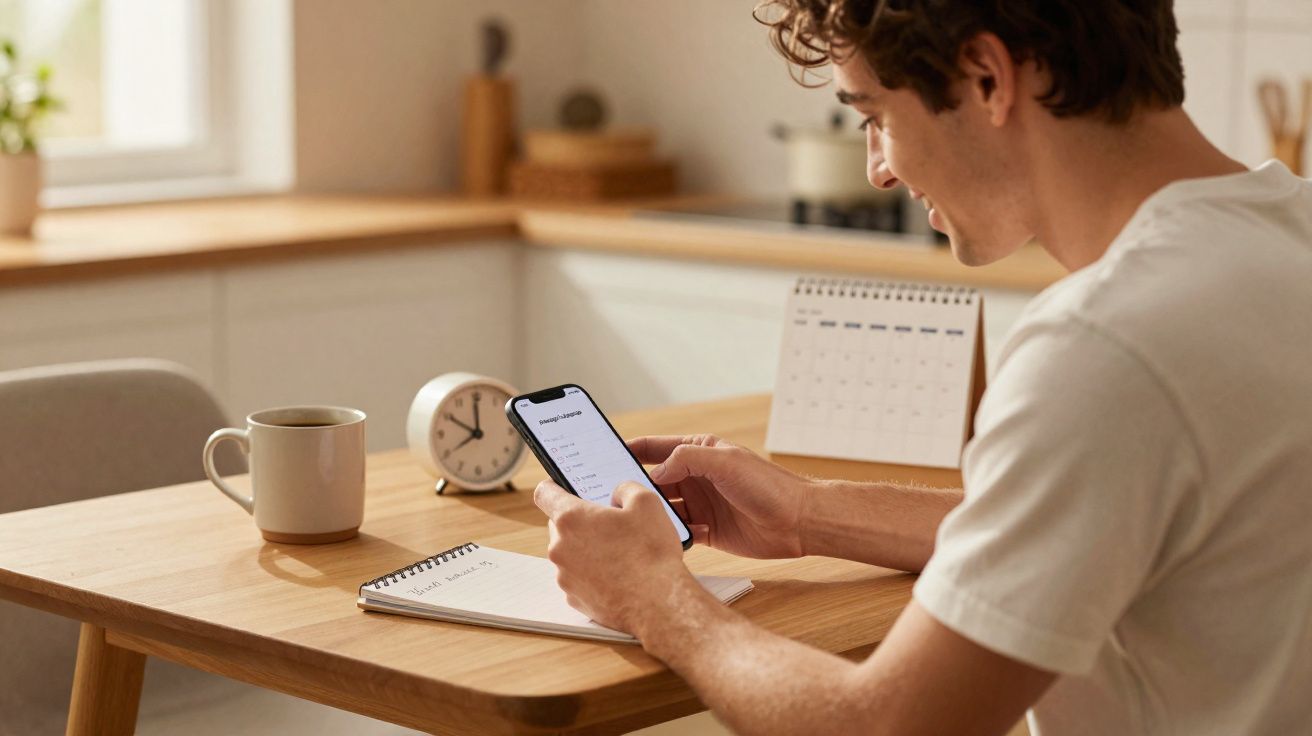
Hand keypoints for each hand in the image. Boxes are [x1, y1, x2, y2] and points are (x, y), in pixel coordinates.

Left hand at [534, 480, 693, 632]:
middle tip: (609, 524)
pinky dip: (592, 574)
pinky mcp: (574, 598)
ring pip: (569, 553)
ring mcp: (565, 576)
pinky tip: (617, 575)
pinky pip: (578, 577)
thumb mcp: (647, 503)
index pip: (545, 493)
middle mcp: (560, 547)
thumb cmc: (651, 553)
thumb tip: (618, 494)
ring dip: (586, 549)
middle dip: (580, 522)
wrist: (658, 603)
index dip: (554, 487)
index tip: (563, 488)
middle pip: (559, 525)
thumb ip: (625, 488)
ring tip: (619, 553)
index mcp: (572, 518)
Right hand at [628, 434, 809, 558]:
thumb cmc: (768, 485)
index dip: (628, 450)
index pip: (654, 448)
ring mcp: (700, 504)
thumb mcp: (725, 462)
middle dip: (633, 488)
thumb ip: (686, 460)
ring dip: (653, 515)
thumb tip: (654, 472)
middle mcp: (695, 477)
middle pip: (652, 481)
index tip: (601, 456)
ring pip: (662, 509)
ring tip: (640, 521)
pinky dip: (674, 535)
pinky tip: (681, 536)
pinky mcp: (706, 530)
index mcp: (698, 452)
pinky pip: (678, 532)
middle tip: (611, 497)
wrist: (799, 521)